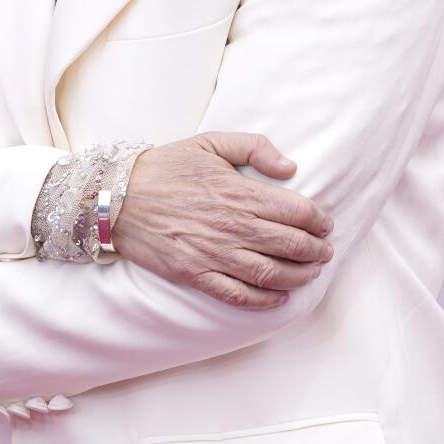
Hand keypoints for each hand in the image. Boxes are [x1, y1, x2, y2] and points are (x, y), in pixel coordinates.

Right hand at [112, 132, 334, 309]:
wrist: (117, 197)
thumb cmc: (166, 167)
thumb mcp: (210, 142)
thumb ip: (254, 147)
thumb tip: (290, 168)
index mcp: (240, 193)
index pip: (297, 211)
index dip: (319, 220)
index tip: (326, 223)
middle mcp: (233, 226)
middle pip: (292, 245)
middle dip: (317, 251)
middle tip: (325, 251)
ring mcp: (214, 254)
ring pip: (271, 274)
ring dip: (299, 276)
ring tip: (310, 273)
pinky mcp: (196, 274)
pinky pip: (238, 294)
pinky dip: (263, 300)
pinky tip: (279, 298)